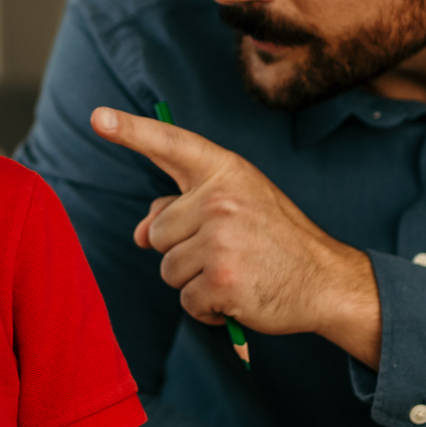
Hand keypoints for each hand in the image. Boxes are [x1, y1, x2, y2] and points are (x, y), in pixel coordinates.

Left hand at [90, 107, 382, 365]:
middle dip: (181, 249)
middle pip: (156, 231)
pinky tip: (239, 296)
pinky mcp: (222, 280)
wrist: (327, 280)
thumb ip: (183, 209)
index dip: (132, 131)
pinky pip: (187, 301)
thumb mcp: (235, 206)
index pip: (172, 144)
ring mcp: (221, 240)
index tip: (99, 118)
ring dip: (194, 281)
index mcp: (225, 172)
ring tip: (236, 271)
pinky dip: (208, 309)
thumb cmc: (275, 240)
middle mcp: (220, 199)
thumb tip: (138, 234)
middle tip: (228, 251)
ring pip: (167, 269)